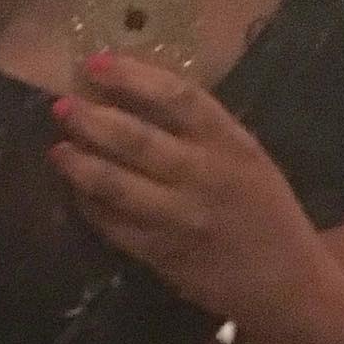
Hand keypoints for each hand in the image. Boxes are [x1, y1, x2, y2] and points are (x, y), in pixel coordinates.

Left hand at [47, 53, 326, 322]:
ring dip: (80, 165)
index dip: (131, 76)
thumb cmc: (263, 209)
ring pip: (116, 186)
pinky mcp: (160, 254)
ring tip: (58, 150)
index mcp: (230, 143)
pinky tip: (75, 192)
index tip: (95, 62)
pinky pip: (113, 226)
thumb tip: (132, 94)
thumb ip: (199, 131)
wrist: (285, 280)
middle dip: (91, 120)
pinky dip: (89, 207)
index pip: (177, 97)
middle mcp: (204, 176)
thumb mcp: (244, 157)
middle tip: (61, 106)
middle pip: (136, 140)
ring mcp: (179, 218)